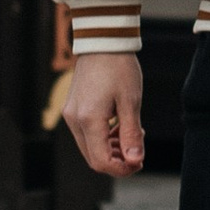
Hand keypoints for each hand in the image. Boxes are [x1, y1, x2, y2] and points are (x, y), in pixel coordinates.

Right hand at [64, 51, 145, 178]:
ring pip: (90, 147)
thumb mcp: (131, 102)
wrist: (102, 41)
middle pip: (93, 158)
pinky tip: (119, 127)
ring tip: (132, 135)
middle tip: (138, 151)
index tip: (139, 162)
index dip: (121, 169)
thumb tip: (135, 161)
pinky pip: (86, 134)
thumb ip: (131, 134)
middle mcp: (74, 120)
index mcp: (89, 120)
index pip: (101, 162)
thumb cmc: (119, 67)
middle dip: (117, 161)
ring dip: (111, 150)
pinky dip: (103, 138)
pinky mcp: (72, 109)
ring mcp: (71, 114)